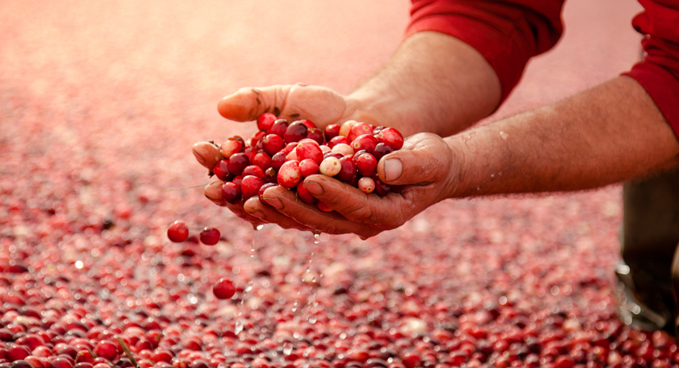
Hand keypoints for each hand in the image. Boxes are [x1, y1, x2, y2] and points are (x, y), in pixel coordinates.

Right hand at [191, 84, 384, 229]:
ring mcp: (305, 206)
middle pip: (247, 200)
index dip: (214, 162)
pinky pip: (318, 213)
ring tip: (249, 197)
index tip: (200, 149)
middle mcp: (279, 193)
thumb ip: (256, 101)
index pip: (230, 171)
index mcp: (260, 169)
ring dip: (263, 208)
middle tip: (212, 186)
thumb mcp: (287, 99)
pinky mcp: (335, 212)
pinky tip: (292, 198)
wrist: (367, 115)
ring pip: (280, 213)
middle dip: (229, 193)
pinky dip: (305, 207)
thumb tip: (221, 107)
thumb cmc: (322, 109)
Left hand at [254, 133, 462, 237]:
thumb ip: (411, 164)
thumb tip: (387, 166)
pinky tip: (245, 188)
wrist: (426, 165)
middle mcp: (359, 220)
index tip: (309, 179)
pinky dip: (273, 195)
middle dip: (292, 207)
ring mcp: (341, 213)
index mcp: (386, 215)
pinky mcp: (328, 202)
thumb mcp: (430, 159)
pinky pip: (297, 202)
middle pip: (321, 219)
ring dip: (274, 208)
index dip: (332, 195)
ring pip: (302, 215)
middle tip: (264, 194)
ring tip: (245, 198)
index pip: (355, 207)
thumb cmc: (433, 161)